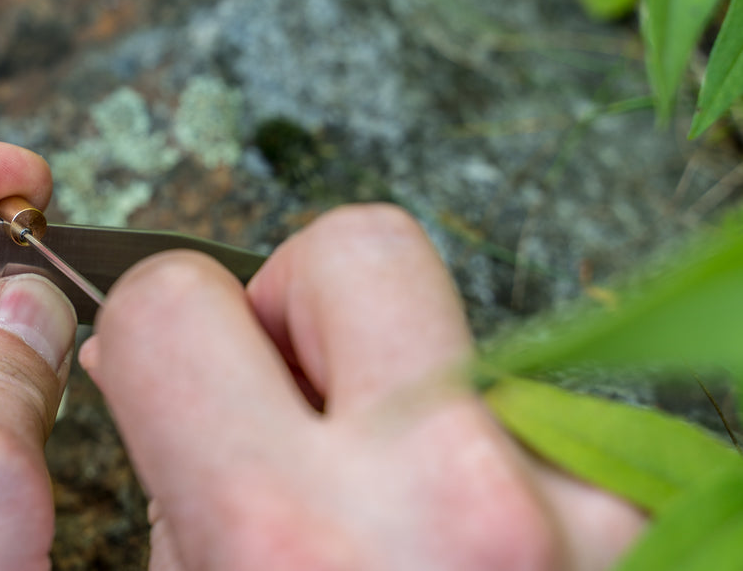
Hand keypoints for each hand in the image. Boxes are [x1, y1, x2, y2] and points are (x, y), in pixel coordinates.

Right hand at [82, 205, 646, 569]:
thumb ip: (176, 476)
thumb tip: (152, 355)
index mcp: (284, 532)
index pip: (181, 298)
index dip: (161, 320)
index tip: (180, 360)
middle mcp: (445, 498)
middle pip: (360, 244)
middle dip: (301, 300)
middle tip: (296, 398)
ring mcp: (561, 499)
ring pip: (458, 330)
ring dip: (404, 387)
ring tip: (394, 504)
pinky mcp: (633, 510)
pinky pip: (528, 413)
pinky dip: (481, 455)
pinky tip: (465, 542)